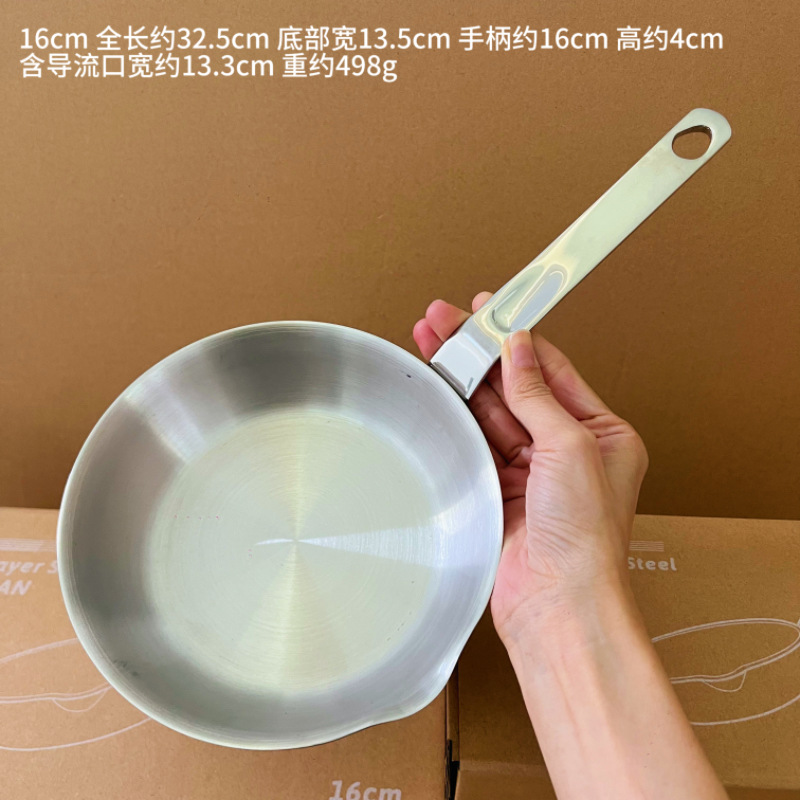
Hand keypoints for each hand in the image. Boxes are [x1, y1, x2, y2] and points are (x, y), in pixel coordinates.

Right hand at [413, 295, 648, 645]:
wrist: (558, 602)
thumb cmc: (585, 534)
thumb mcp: (571, 446)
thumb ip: (538, 394)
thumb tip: (519, 347)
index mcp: (603, 433)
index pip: (552, 369)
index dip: (518, 336)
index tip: (490, 309)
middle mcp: (568, 449)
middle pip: (516, 387)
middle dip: (480, 352)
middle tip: (444, 321)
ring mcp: (532, 471)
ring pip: (492, 412)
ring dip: (463, 379)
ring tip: (431, 343)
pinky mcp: (500, 491)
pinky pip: (477, 443)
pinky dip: (459, 416)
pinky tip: (440, 389)